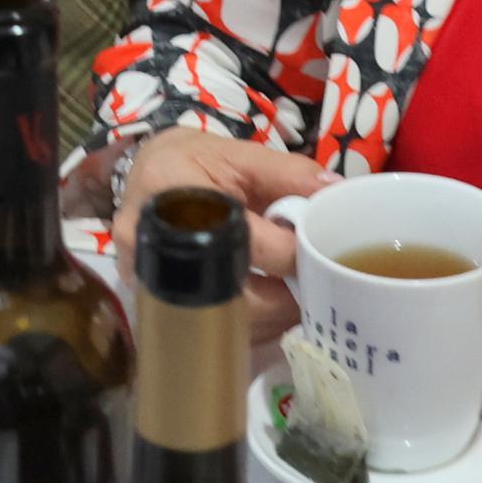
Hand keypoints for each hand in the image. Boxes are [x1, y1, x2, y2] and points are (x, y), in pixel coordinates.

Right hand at [109, 128, 337, 341]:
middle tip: (314, 282)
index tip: (320, 253)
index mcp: (172, 192)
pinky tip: (268, 301)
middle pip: (228, 294)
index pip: (243, 241)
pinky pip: (210, 328)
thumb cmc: (193, 162)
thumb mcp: (239, 154)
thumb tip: (336, 192)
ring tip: (296, 291)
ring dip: (269, 316)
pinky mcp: (154, 303)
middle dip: (281, 295)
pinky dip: (249, 322)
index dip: (289, 252)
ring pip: (220, 322)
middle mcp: (149, 241)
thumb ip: (289, 173)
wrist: (146, 176)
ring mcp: (145, 278)